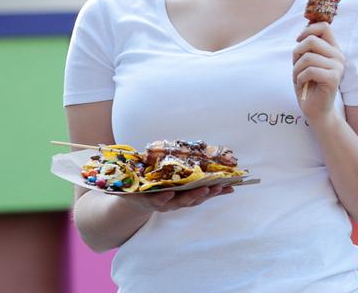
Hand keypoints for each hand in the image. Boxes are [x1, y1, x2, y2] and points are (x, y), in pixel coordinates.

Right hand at [118, 184, 233, 212]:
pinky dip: (216, 192)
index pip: (155, 200)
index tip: (167, 195)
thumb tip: (126, 155)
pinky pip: (203, 196)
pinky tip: (230, 188)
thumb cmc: (133, 187)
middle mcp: (165, 203)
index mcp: (149, 199)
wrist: (137, 200)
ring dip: (209, 194)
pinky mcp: (189, 198)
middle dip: (193, 196)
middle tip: (204, 190)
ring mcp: (178, 201)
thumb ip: (129, 173)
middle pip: (180, 202)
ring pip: (195, 200)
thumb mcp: (127, 181)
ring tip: (222, 187)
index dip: (161, 199)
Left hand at [293, 21, 345, 119]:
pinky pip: (309, 71)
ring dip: (296, 69)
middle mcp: (338, 56)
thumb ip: (308, 48)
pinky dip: (300, 78)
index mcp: (333, 49)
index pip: (324, 27)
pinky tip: (303, 84)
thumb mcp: (306, 62)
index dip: (307, 30)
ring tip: (298, 78)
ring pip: (308, 57)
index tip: (298, 41)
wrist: (315, 110)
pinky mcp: (333, 78)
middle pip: (312, 40)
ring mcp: (337, 67)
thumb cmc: (308, 85)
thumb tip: (303, 33)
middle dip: (297, 53)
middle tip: (296, 66)